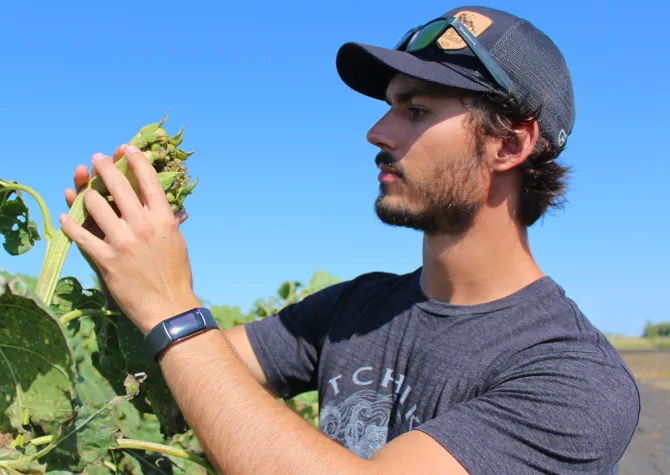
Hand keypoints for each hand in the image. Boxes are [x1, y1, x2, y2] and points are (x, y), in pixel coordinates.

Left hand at [60, 144, 199, 332]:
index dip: (136, 160)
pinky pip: (81, 236)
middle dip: (105, 167)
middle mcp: (142, 226)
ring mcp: (122, 242)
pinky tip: (66, 217)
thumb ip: (167, 221)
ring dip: (86, 195)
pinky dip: (71, 225)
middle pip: (118, 186)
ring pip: (96, 206)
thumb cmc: (177, 275)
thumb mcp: (176, 241)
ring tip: (83, 191)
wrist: (168, 307)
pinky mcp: (106, 260)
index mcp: (163, 219)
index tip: (127, 149)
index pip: (148, 180)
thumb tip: (168, 207)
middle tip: (97, 159)